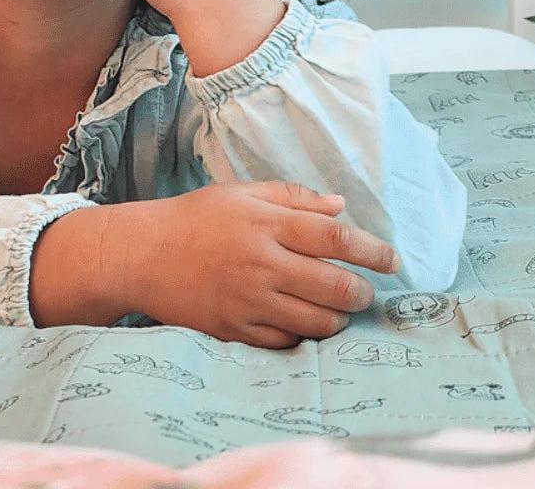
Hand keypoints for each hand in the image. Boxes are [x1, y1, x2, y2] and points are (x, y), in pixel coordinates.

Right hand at [114, 181, 400, 348]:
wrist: (141, 254)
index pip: (335, 238)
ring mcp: (249, 300)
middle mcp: (262, 263)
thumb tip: (340, 207)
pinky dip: (304, 335)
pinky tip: (305, 323)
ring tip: (339, 310)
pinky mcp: (235, 329)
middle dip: (362, 292)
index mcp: (266, 224)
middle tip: (365, 291)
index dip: (372, 250)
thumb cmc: (194, 218)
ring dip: (339, 318)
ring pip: (317, 321)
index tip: (392, 259)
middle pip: (335, 285)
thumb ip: (293, 198)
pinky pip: (286, 341)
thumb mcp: (241, 193)